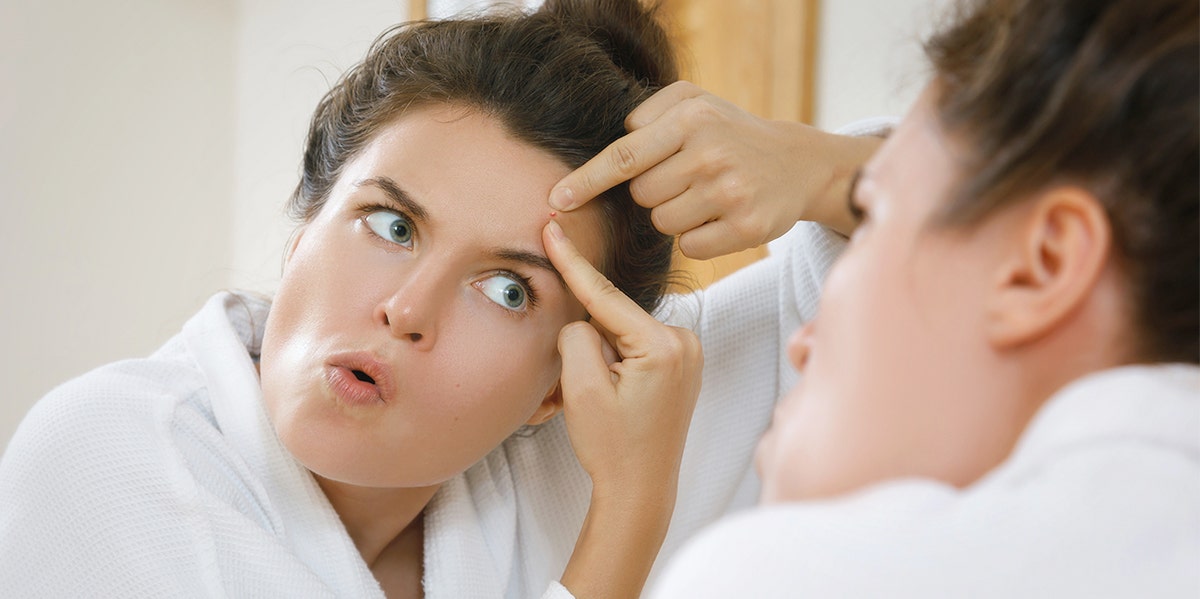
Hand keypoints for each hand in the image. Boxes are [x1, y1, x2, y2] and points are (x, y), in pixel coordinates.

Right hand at [545, 219, 702, 598]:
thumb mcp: (580, 389)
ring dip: (600, 356)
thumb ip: (576, 337)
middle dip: (588, 345)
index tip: (553, 227)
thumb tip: (585, 322)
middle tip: (583, 394)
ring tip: (600, 404)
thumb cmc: (612, 446)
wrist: (641, 490)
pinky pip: (634, 345)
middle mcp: (685, 341)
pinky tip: (613, 397)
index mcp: (663, 345)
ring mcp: (688, 351)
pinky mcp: (683, 363)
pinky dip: (613, 362)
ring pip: (620, 332)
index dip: (572, 261)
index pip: (604, 296)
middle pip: (612, 317)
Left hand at [549, 81, 879, 257]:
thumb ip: (648, 114)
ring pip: (663, 223)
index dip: (587, 180)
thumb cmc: (729, 132)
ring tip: (706, 195)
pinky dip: (697, 237)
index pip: (625, 156)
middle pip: (642, 196)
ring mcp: (730, 192)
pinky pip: (691, 246)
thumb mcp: (694, 103)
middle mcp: (710, 153)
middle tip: (687, 177)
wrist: (798, 163)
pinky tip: (720, 217)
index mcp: (692, 119)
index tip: (557, 198)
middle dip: (654, 192)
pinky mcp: (747, 227)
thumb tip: (610, 155)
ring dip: (675, 215)